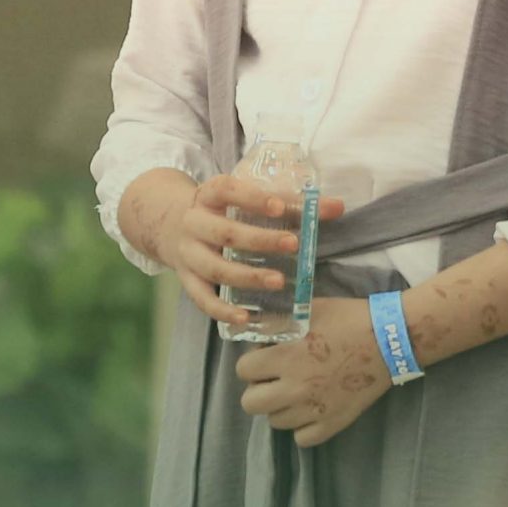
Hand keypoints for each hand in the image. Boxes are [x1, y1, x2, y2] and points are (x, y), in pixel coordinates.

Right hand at [151, 171, 347, 330]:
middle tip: (292, 244)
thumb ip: (291, 202)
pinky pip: (201, 299)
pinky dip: (221, 310)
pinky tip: (245, 316)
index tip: (279, 206)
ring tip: (278, 281)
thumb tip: (338, 207)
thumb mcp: (245, 197)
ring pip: (215, 268)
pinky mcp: (187, 280)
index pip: (226, 190)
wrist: (169, 225)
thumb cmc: (222, 210)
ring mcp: (188, 253)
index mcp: (209, 194)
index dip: (251, 198)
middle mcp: (193, 223)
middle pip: (224, 232)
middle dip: (259, 240)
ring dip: (247, 276)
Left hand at [235, 298, 391, 446]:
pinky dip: (303, 426)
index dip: (252, 362)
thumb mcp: (310, 309)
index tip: (264, 358)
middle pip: (250, 404)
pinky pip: (302, 438)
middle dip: (258, 389)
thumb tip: (255, 329)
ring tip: (296, 392)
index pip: (243, 370)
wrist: (390, 339)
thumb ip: (279, 321)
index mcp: (285, 357)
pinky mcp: (333, 424)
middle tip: (274, 379)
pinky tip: (311, 409)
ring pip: (275, 422)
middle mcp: (294, 388)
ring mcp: (313, 410)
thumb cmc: (349, 318)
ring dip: (280, 407)